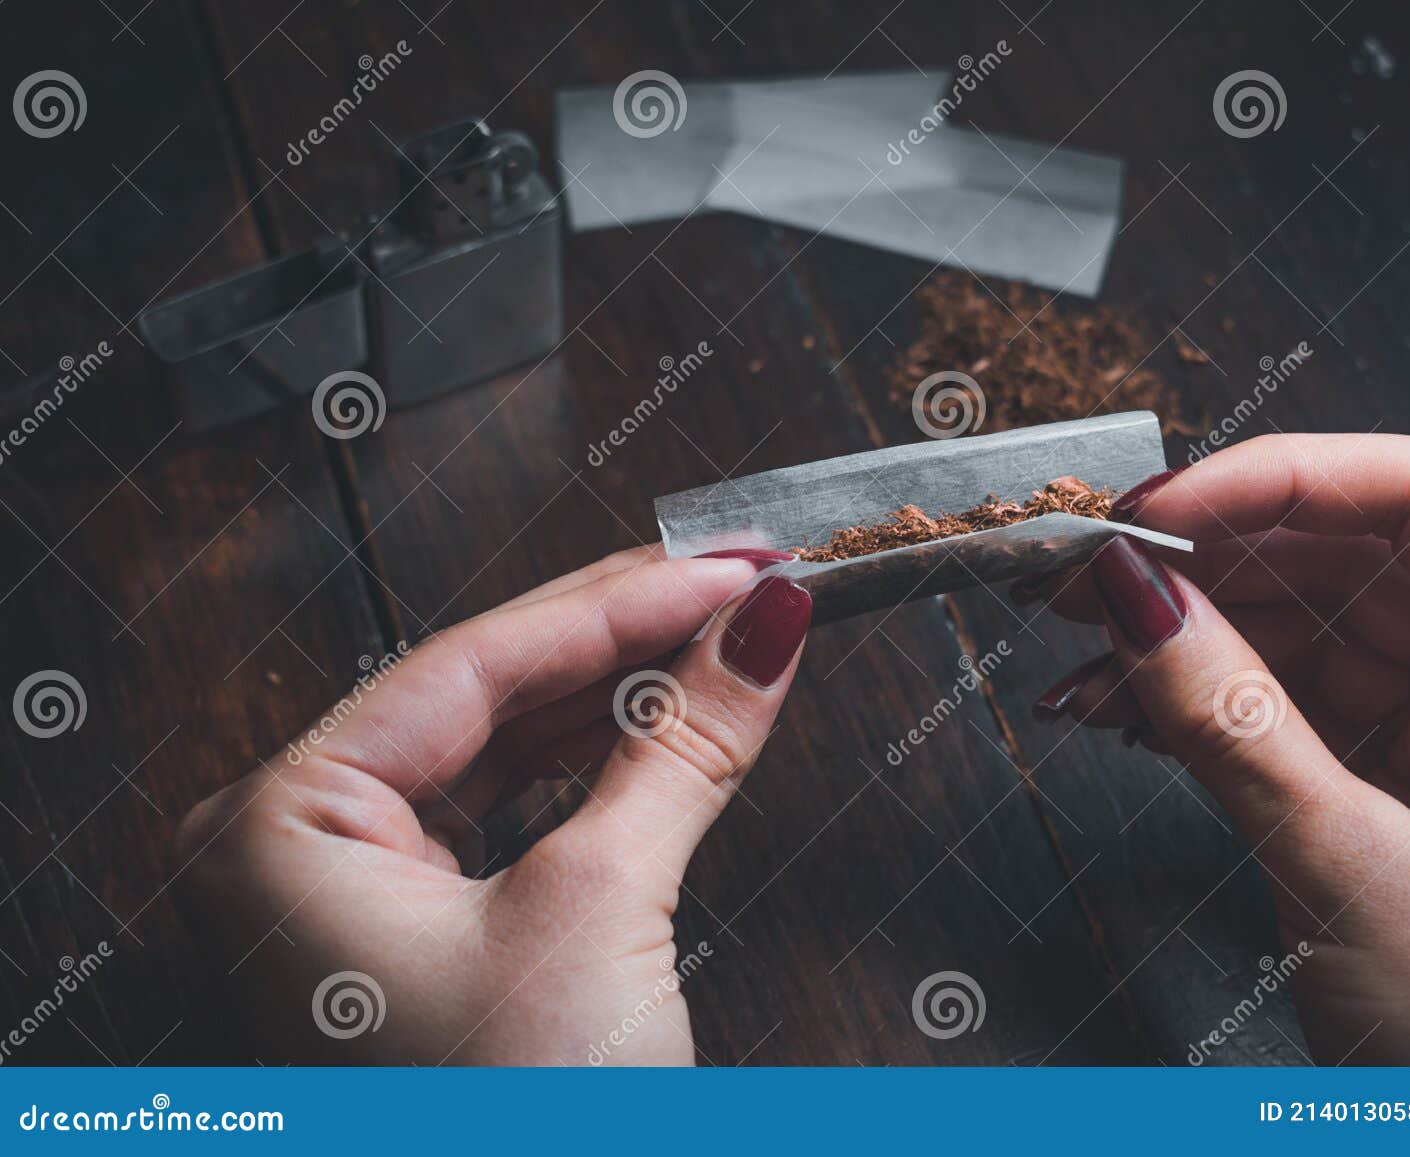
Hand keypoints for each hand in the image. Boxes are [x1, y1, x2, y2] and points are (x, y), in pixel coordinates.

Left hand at [173, 545, 808, 1064]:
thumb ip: (682, 746)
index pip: (470, 664)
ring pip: (495, 750)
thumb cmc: (507, 1130)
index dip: (618, 601)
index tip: (729, 564)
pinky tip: (660, 718)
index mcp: (275, 829)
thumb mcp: (601, 914)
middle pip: (480, 695)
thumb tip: (764, 629)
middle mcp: (288, 852)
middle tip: (739, 583)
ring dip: (615, 696)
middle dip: (622, 637)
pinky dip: (589, 768)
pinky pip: (499, 814)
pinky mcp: (403, 936)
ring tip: (720, 638)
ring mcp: (340, 896)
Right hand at [1018, 434, 1409, 1064]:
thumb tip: (1133, 596)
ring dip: (1180, 635)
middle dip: (1203, 557)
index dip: (1278, 478)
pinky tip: (1118, 705)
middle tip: (1084, 570)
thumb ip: (1232, 723)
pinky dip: (1194, 701)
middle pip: (1346, 554)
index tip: (1156, 513)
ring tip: (1078, 650)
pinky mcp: (1389, 786)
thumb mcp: (1357, 875)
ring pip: (1299, 629)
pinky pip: (1281, 705)